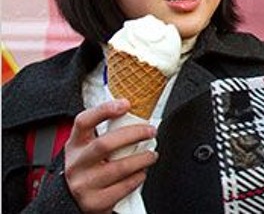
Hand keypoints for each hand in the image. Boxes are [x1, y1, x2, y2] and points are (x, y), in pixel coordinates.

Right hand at [64, 99, 157, 213]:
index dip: (104, 110)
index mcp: (75, 144)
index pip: (84, 121)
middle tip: (151, 131)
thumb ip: (105, 132)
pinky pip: (124, 187)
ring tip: (152, 154)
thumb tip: (134, 114)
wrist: (70, 201)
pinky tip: (141, 173)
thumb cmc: (87, 167)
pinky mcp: (95, 203)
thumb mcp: (87, 147)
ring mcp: (84, 185)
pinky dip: (137, 178)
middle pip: (105, 144)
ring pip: (119, 167)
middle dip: (134, 134)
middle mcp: (76, 164)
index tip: (126, 103)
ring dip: (142, 158)